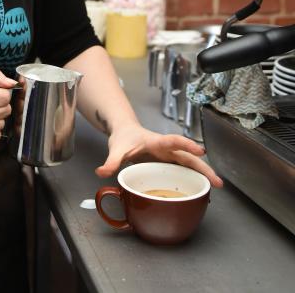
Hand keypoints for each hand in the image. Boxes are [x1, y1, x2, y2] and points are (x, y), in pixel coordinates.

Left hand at [95, 122, 222, 187]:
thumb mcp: (116, 149)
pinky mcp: (168, 162)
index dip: (186, 145)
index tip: (200, 151)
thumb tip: (101, 172)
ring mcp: (169, 155)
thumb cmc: (123, 138)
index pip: (172, 141)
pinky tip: (202, 187)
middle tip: (217, 180)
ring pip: (189, 163)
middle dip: (203, 167)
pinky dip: (193, 177)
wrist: (125, 132)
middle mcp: (166, 148)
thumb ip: (110, 162)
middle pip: (187, 156)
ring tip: (217, 186)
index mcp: (155, 142)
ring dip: (203, 173)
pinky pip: (183, 169)